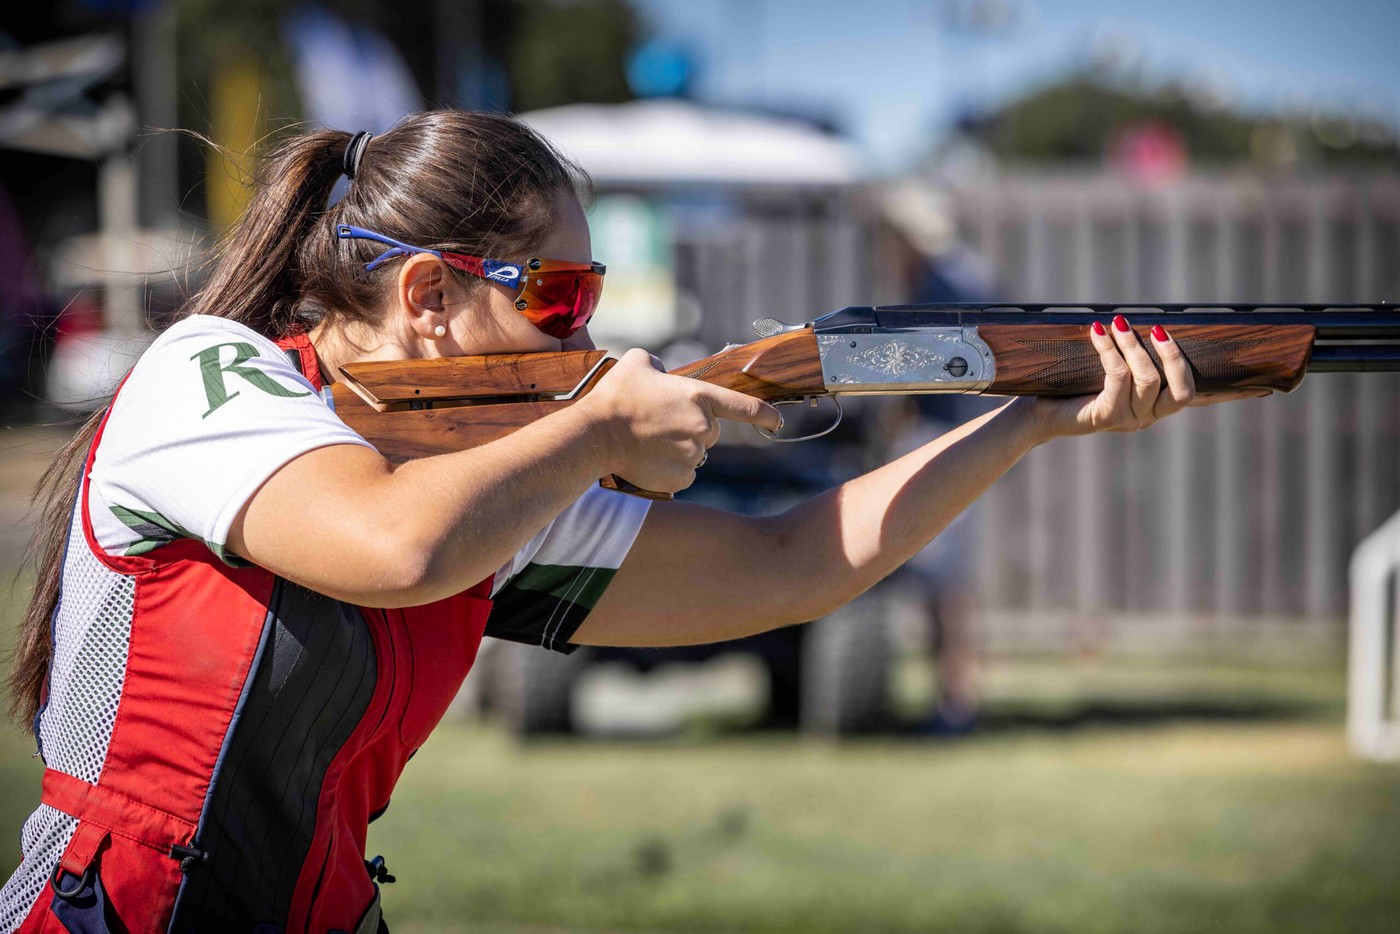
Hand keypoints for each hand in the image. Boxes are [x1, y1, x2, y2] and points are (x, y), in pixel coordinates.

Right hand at [577, 348, 781, 491]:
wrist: (596, 435)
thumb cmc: (615, 396)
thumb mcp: (638, 362)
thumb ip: (658, 363)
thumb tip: (661, 371)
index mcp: (699, 397)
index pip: (744, 407)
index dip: (766, 415)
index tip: (778, 422)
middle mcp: (703, 427)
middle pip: (709, 432)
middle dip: (690, 429)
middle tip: (657, 425)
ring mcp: (693, 455)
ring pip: (694, 454)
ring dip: (677, 449)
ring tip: (646, 441)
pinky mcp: (681, 478)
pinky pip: (683, 474)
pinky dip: (669, 470)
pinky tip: (647, 459)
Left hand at [1030, 315, 1269, 440]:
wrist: (1036, 412)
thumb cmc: (1073, 385)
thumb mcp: (1109, 368)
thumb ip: (1135, 354)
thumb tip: (1154, 322)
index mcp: (1157, 406)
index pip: (1201, 399)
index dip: (1232, 395)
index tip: (1265, 389)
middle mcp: (1149, 417)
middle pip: (1183, 391)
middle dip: (1173, 356)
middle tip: (1157, 329)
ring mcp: (1128, 420)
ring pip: (1148, 380)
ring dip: (1134, 345)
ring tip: (1117, 323)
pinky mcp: (1104, 417)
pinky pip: (1117, 379)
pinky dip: (1110, 351)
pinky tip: (1098, 333)